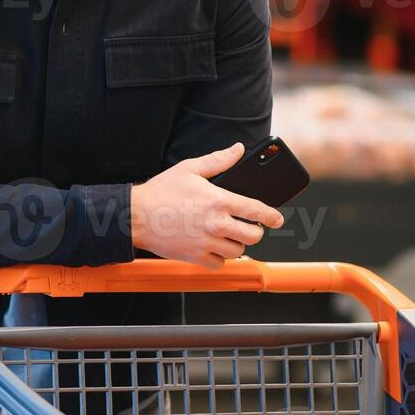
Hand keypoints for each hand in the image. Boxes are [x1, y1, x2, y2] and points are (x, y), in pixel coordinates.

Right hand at [129, 142, 284, 269]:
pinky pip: (219, 264)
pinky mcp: (196, 257)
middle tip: (248, 227)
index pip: (256, 210)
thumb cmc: (161, 192)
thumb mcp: (190, 169)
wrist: (136, 216)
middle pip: (253, 235)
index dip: (272, 216)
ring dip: (236, 244)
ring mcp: (207, 243)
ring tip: (227, 236)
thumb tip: (238, 150)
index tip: (277, 219)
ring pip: (238, 251)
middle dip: (254, 231)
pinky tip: (212, 248)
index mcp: (218, 201)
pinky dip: (219, 259)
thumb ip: (218, 160)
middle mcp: (216, 224)